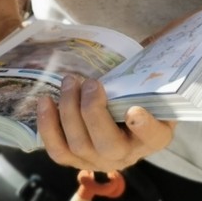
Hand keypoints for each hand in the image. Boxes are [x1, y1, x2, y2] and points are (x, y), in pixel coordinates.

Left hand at [36, 76, 174, 172]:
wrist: (121, 112)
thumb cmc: (137, 92)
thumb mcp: (150, 82)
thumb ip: (147, 70)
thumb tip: (148, 39)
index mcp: (155, 135)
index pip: (153, 136)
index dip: (144, 127)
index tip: (134, 111)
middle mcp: (128, 155)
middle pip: (107, 145)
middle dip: (92, 111)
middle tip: (91, 82)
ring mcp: (99, 161)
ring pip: (78, 146)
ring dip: (69, 111)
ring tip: (70, 82)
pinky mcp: (75, 159)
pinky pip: (58, 151)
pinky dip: (48, 126)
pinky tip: (46, 101)